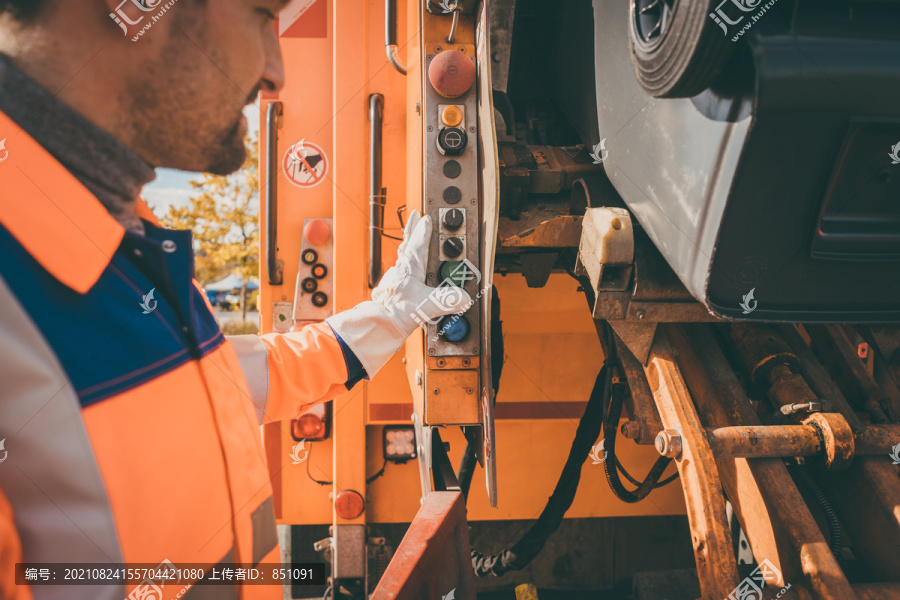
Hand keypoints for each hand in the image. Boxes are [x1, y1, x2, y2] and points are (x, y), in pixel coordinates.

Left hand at [372, 209, 471, 334]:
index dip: (423, 230)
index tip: (426, 218)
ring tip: (411, 239)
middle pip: (407, 245)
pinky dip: (405, 268)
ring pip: (402, 258)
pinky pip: (400, 273)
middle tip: (415, 217)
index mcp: (410, 268)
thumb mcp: (429, 305)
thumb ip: (448, 300)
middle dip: (412, 231)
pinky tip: (408, 273)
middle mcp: (401, 271)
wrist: (379, 326)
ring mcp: (395, 281)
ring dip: (408, 247)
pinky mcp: (392, 292)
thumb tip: (464, 298)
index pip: (418, 243)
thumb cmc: (398, 313)